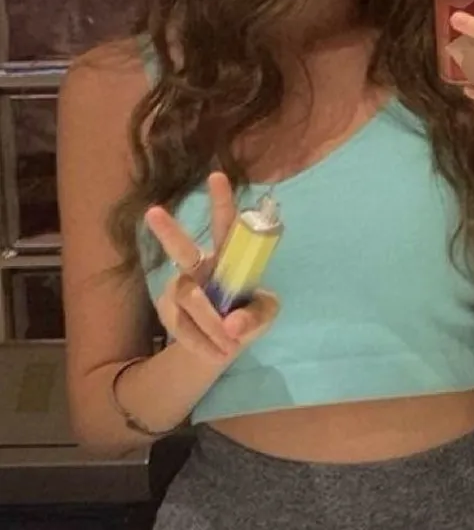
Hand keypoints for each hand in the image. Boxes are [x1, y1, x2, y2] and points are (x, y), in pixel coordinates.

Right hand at [145, 172, 279, 364]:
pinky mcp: (168, 311)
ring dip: (210, 324)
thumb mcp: (265, 315)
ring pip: (189, 299)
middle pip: (183, 250)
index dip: (222, 201)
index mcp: (228, 255)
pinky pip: (183, 326)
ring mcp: (180, 287)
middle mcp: (200, 265)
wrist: (221, 346)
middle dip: (168, 231)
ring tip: (230, 346)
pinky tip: (217, 352)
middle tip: (152, 212)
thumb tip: (232, 324)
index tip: (216, 176)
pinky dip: (202, 343)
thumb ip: (256, 317)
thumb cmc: (246, 315)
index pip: (225, 225)